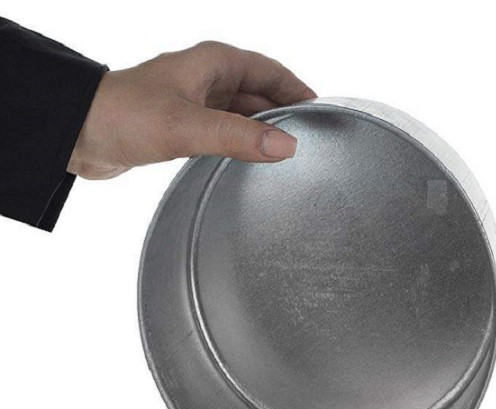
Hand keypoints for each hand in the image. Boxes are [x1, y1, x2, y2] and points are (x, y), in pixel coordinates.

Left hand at [67, 41, 315, 178]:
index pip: (268, 71)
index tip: (320, 112)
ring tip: (285, 155)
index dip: (296, 89)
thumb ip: (237, 136)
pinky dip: (240, 144)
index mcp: (213, 64)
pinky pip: (224, 132)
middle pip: (258, 94)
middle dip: (283, 114)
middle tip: (307, 141)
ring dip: (261, 131)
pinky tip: (250, 162)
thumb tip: (286, 146)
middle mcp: (207, 80)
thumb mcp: (187, 126)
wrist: (79, 134)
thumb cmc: (123, 116)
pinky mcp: (184, 127)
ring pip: (241, 115)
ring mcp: (196, 104)